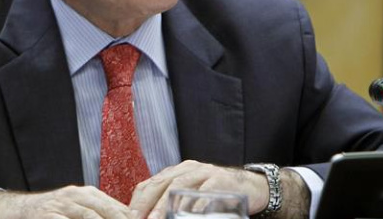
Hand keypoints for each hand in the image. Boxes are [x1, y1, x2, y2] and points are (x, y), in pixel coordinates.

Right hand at [0, 186, 133, 218]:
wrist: (16, 210)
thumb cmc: (52, 213)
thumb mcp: (77, 208)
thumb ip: (99, 212)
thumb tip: (129, 218)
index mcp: (88, 194)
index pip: (119, 208)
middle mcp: (76, 197)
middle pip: (109, 212)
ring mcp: (61, 207)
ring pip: (91, 218)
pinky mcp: (48, 217)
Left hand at [128, 160, 268, 218]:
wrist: (252, 186)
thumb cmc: (218, 193)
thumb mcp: (192, 193)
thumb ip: (174, 200)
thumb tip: (152, 216)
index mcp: (177, 172)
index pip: (151, 182)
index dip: (138, 200)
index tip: (130, 216)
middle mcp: (189, 169)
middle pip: (162, 183)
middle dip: (147, 202)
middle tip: (138, 218)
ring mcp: (205, 173)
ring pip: (180, 186)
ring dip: (166, 205)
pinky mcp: (221, 180)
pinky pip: (205, 193)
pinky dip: (195, 205)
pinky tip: (187, 215)